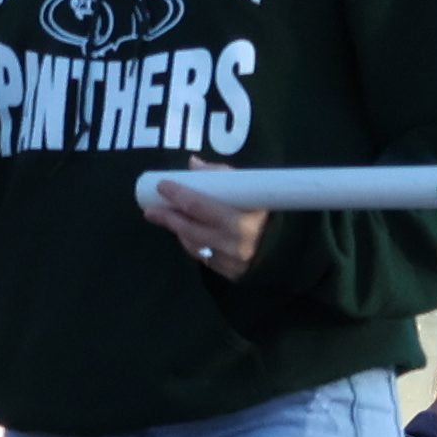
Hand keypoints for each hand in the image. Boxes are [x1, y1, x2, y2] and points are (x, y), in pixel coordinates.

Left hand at [142, 155, 271, 282]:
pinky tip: (184, 234)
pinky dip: (191, 244)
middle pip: (190, 228)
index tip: (163, 184)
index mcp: (243, 221)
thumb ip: (223, 175)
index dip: (178, 194)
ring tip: (164, 218)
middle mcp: (234, 244)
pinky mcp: (228, 273)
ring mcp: (230, 262)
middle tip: (151, 209)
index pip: (199, 206)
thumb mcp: (251, 190)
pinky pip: (202, 257)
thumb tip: (193, 164)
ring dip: (176, 230)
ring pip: (193, 244)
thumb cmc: (265, 212)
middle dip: (168, 216)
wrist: (285, 248)